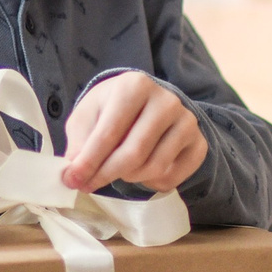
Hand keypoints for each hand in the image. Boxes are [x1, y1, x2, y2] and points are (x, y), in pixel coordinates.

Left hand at [61, 71, 206, 194]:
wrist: (146, 104)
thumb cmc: (111, 109)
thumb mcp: (87, 116)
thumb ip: (79, 142)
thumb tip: (74, 173)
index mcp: (136, 86)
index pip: (109, 133)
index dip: (88, 161)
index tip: (72, 180)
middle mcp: (167, 101)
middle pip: (134, 154)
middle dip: (106, 174)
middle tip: (88, 185)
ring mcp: (187, 122)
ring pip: (153, 168)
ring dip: (128, 178)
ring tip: (117, 169)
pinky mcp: (199, 143)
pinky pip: (171, 178)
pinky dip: (151, 183)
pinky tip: (141, 170)